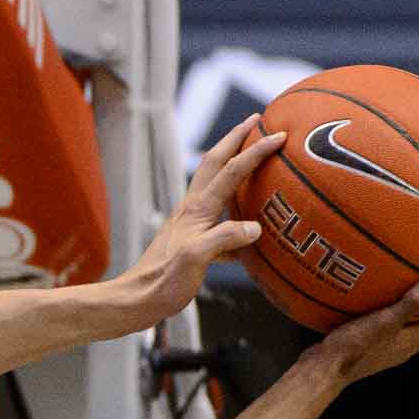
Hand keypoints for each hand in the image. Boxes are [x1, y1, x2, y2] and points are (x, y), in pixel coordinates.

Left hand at [117, 114, 284, 323]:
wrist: (137, 300)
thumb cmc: (164, 283)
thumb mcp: (195, 260)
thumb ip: (224, 239)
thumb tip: (256, 227)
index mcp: (197, 209)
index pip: (231, 170)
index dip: (255, 151)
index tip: (280, 134)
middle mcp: (193, 209)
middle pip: (215, 163)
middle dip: (236, 137)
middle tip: (257, 118)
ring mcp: (191, 223)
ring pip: (216, 185)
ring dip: (234, 165)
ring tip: (253, 155)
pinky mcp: (192, 239)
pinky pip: (219, 215)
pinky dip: (236, 208)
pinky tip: (250, 222)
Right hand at [308, 273, 418, 382]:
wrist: (323, 371)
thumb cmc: (353, 347)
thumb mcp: (383, 322)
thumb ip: (410, 303)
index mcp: (414, 342)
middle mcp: (405, 347)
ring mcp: (388, 348)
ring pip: (415, 327)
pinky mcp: (370, 346)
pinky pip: (392, 325)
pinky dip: (397, 311)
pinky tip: (381, 298)